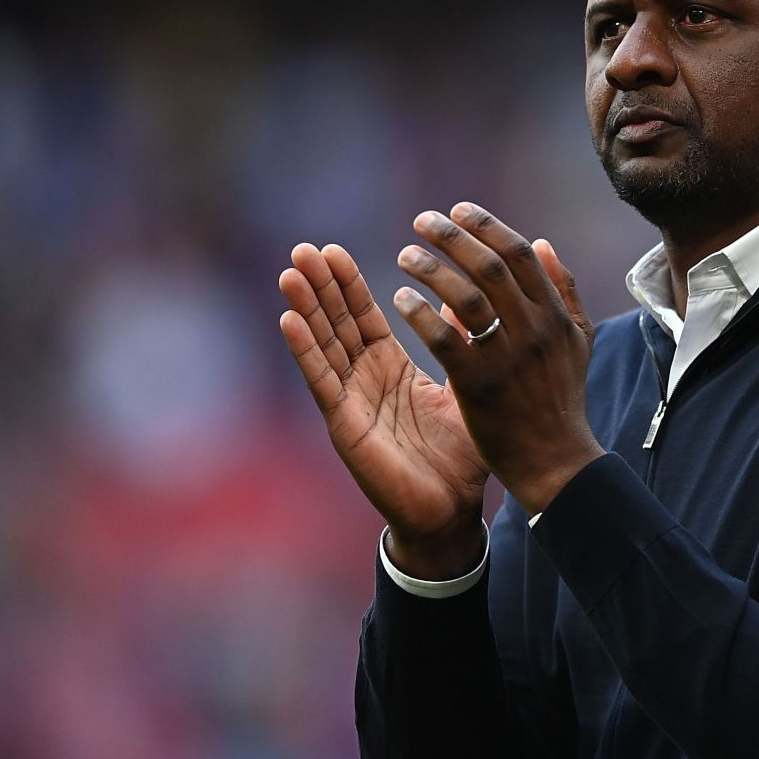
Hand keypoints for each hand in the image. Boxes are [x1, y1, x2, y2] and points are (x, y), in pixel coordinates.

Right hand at [278, 242, 487, 578]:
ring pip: (323, 346)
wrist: (451, 510)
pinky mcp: (344, 425)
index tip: (332, 250)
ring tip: (291, 271)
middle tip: (304, 248)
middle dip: (320, 287)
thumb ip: (459, 343)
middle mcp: (364, 381)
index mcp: (390, 370)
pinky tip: (289, 320)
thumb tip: (469, 298)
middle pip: (336, 325)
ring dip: (306, 309)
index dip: (347, 285)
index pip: (363, 317)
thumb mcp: (462, 388)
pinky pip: (322, 381)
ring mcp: (350, 402)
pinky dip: (305, 350)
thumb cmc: (459, 456)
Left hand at [391, 203, 603, 514]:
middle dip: (453, 237)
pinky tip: (400, 299)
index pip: (520, 255)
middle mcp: (535, 330)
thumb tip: (540, 242)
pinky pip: (444, 339)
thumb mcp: (577, 341)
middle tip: (421, 221)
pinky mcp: (479, 386)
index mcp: (556, 316)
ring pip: (466, 297)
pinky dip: (420, 313)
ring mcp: (508, 358)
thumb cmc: (561, 401)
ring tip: (405, 256)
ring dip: (431, 269)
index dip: (487, 226)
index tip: (458, 209)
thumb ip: (564, 291)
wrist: (556, 463)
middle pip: (490, 267)